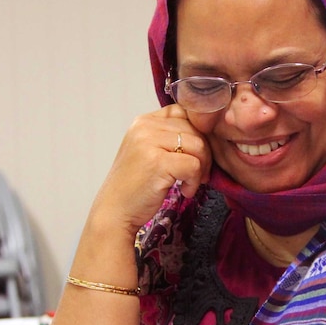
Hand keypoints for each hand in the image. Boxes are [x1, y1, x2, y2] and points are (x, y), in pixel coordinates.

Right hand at [92, 104, 211, 234]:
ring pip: (199, 146)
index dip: (198, 134)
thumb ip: (171, 137)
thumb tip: (210, 132)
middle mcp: (145, 126)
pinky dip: (194, 181)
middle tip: (197, 175)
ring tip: (188, 183)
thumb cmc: (138, 185)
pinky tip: (184, 191)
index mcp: (144, 121)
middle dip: (204, 155)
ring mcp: (149, 142)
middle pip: (196, 129)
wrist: (115, 211)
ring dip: (201, 169)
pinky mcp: (157, 162)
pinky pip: (194, 165)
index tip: (195, 156)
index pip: (185, 113)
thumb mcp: (151, 151)